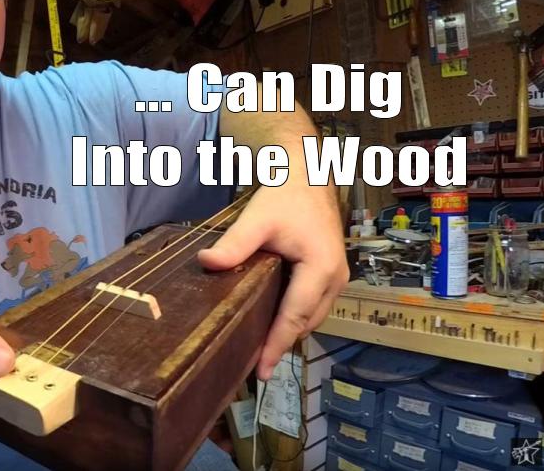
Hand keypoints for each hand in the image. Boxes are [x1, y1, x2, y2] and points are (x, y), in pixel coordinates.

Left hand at [198, 183, 348, 380]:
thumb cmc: (285, 195)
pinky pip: (313, 305)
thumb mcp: (257, 219)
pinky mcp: (331, 273)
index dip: (277, 345)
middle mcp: (335, 278)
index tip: (262, 371)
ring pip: (312, 317)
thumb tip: (206, 263)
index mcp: (321, 268)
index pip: (294, 316)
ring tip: (260, 350)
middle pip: (305, 323)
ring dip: (288, 332)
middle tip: (254, 366)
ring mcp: (337, 277)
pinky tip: (271, 323)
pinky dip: (295, 317)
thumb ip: (234, 244)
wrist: (307, 173)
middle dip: (281, 344)